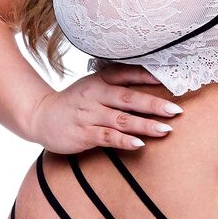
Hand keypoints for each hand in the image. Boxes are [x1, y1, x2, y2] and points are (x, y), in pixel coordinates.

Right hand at [28, 61, 181, 153]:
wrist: (41, 116)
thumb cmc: (76, 101)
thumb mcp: (94, 85)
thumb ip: (119, 84)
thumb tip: (154, 81)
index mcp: (100, 80)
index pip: (127, 74)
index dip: (148, 76)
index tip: (171, 79)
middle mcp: (95, 95)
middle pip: (129, 99)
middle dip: (154, 104)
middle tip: (176, 110)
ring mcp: (88, 114)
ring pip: (121, 119)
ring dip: (145, 125)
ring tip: (165, 129)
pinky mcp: (82, 133)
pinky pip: (106, 137)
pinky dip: (123, 141)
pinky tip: (139, 144)